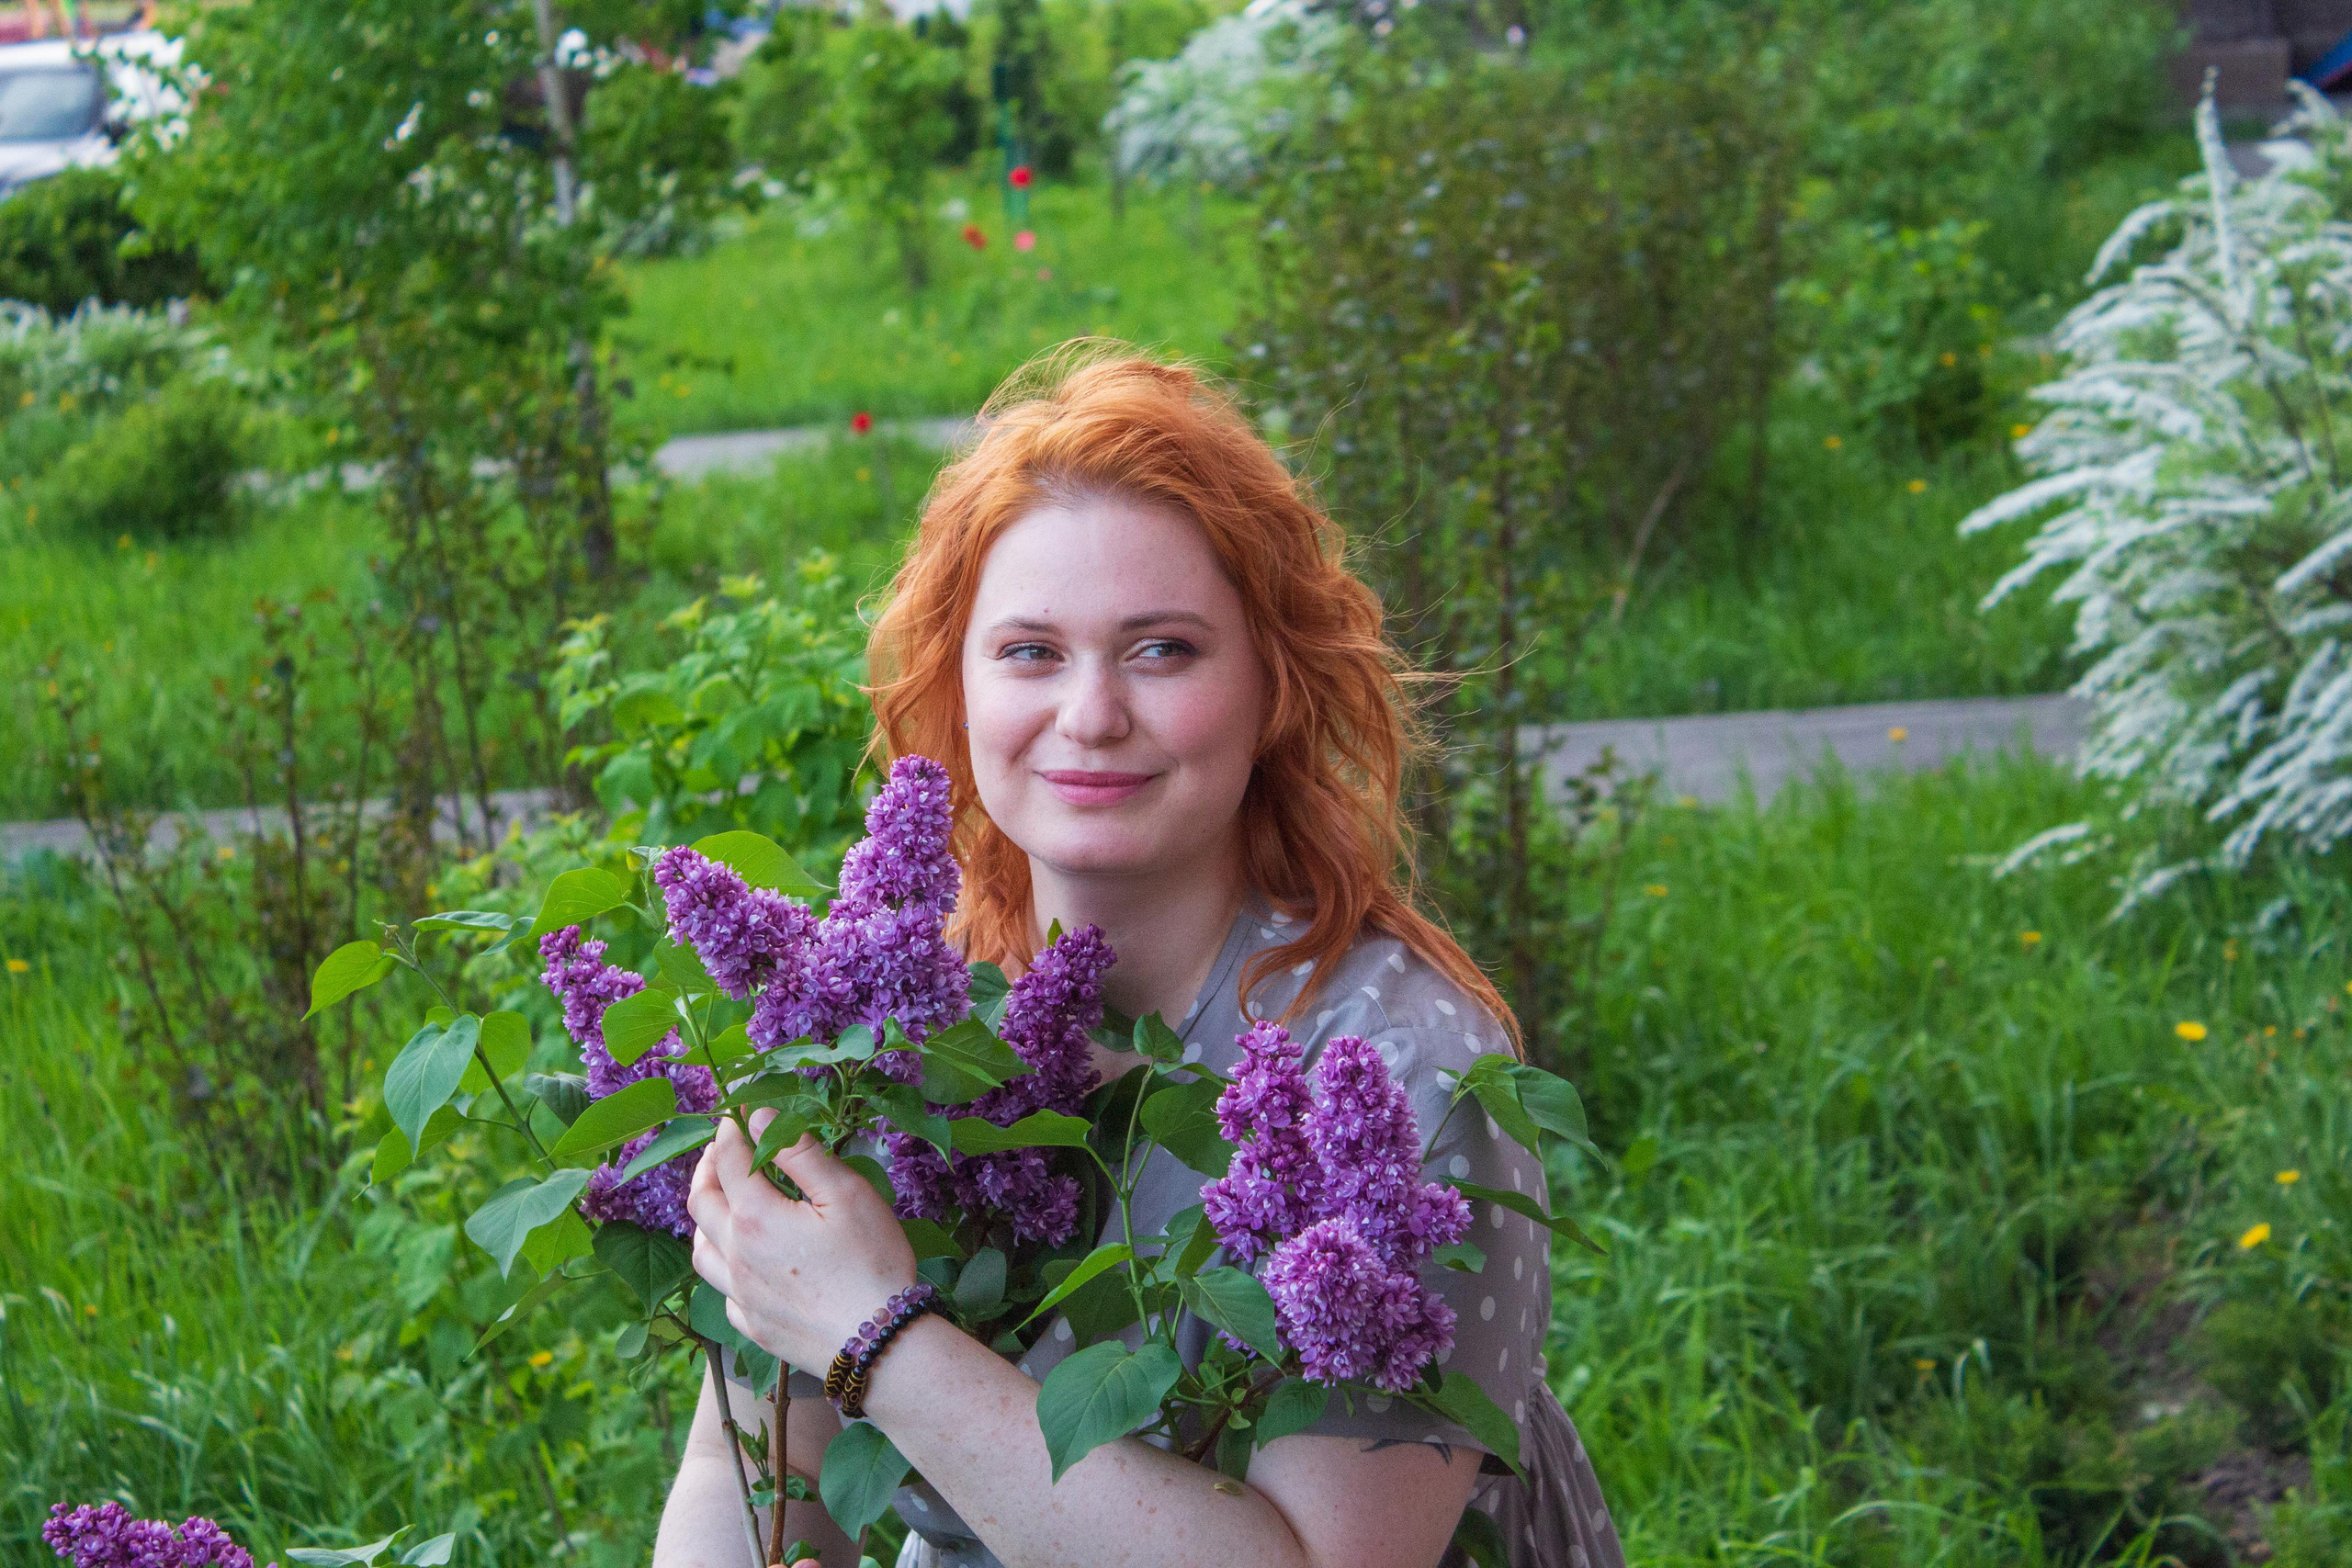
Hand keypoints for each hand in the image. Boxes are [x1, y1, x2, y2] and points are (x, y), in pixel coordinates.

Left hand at [686, 1109, 917, 1372]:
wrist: (879, 1345)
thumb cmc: (871, 1263)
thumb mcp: (847, 1195)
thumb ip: (800, 1153)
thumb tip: (759, 1117)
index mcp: (756, 1217)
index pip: (730, 1161)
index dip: (730, 1131)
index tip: (736, 1112)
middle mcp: (736, 1255)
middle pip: (701, 1202)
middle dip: (707, 1168)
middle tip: (720, 1150)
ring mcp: (741, 1295)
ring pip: (701, 1250)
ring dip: (704, 1218)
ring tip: (719, 1204)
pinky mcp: (753, 1326)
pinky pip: (722, 1291)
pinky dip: (722, 1267)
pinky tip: (740, 1264)